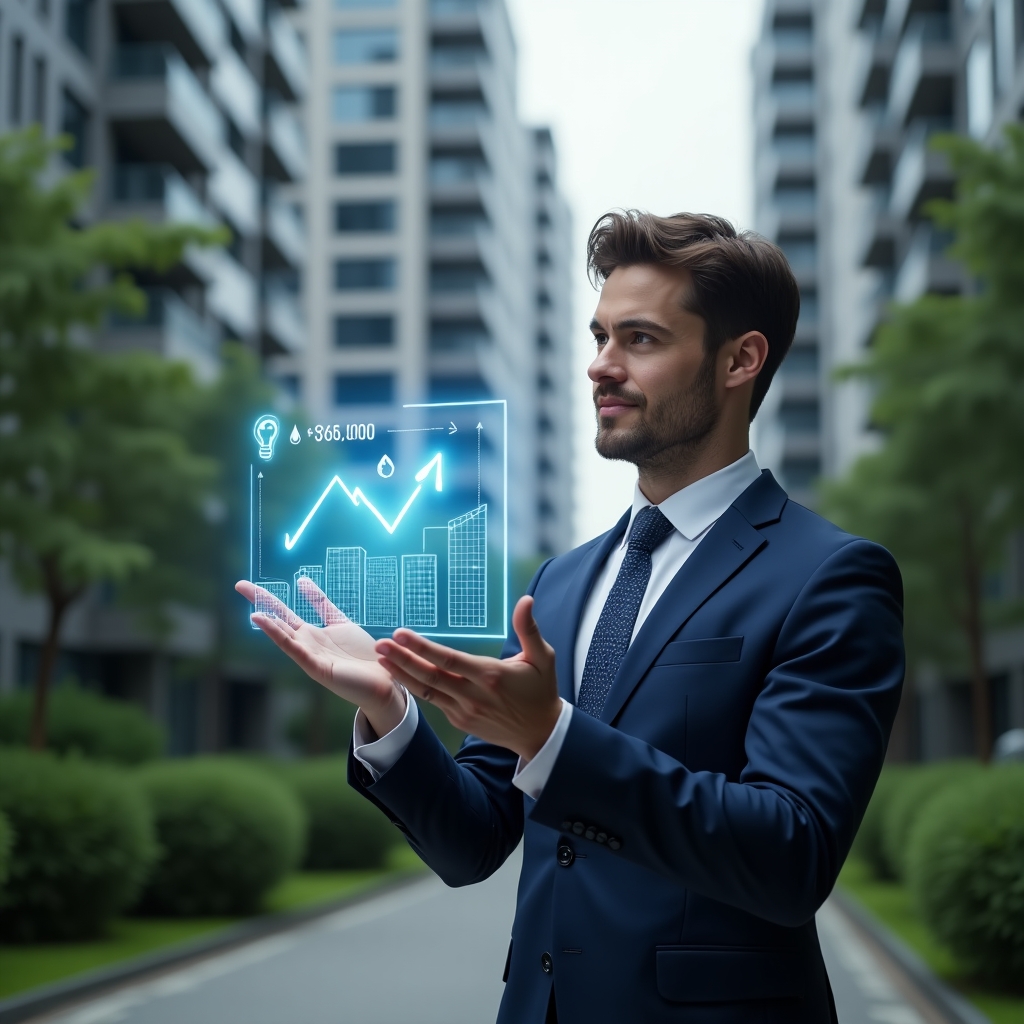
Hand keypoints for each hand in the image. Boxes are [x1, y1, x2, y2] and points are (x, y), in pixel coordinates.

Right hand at [235, 578, 406, 737]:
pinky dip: (282, 639)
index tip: (246, 584)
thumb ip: (321, 604)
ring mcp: (311, 656)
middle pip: (279, 618)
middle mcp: (307, 644)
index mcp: (311, 634)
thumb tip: (301, 580)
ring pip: (285, 636)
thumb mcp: (339, 622)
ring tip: (253, 611)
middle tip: (239, 584)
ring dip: (270, 624)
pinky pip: (297, 651)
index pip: (283, 611)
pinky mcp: (318, 668)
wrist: (384, 681)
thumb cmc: (362, 655)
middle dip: (261, 601)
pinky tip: (271, 627)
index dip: (266, 596)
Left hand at [374, 595, 561, 760]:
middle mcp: (473, 695)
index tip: (401, 634)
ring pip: (426, 691)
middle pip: (430, 676)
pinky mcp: (460, 719)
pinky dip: (415, 687)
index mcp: (491, 676)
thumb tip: (525, 600)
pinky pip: (433, 701)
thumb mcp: (543, 657)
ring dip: (402, 673)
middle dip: (402, 659)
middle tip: (380, 644)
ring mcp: (464, 710)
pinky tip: (401, 674)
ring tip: (381, 658)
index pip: (448, 659)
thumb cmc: (541, 690)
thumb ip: (529, 629)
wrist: (539, 733)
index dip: (422, 647)